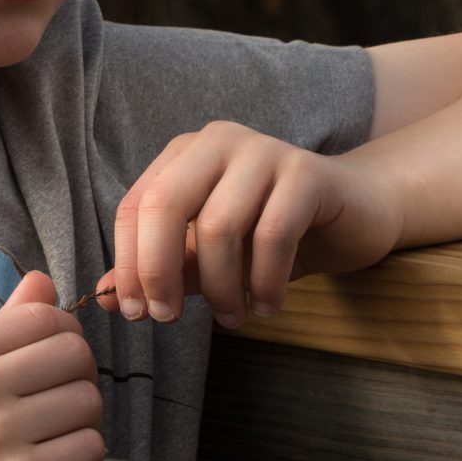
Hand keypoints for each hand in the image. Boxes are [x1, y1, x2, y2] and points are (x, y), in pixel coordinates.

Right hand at [0, 271, 106, 460]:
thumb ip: (2, 327)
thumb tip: (42, 280)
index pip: (44, 316)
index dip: (63, 338)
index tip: (49, 369)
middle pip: (76, 353)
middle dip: (79, 379)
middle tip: (55, 409)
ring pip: (89, 401)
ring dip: (81, 423)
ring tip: (48, 442)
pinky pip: (90, 447)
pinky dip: (80, 460)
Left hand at [91, 121, 402, 327]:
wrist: (356, 212)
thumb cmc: (272, 235)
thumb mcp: (209, 255)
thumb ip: (163, 269)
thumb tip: (105, 298)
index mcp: (183, 155)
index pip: (135, 205)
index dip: (127, 262)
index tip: (134, 312)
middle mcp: (217, 142)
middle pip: (165, 205)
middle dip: (158, 270)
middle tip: (168, 318)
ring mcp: (264, 151)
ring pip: (219, 226)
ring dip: (220, 286)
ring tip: (233, 318)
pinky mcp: (308, 172)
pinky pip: (273, 234)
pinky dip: (264, 281)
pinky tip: (266, 306)